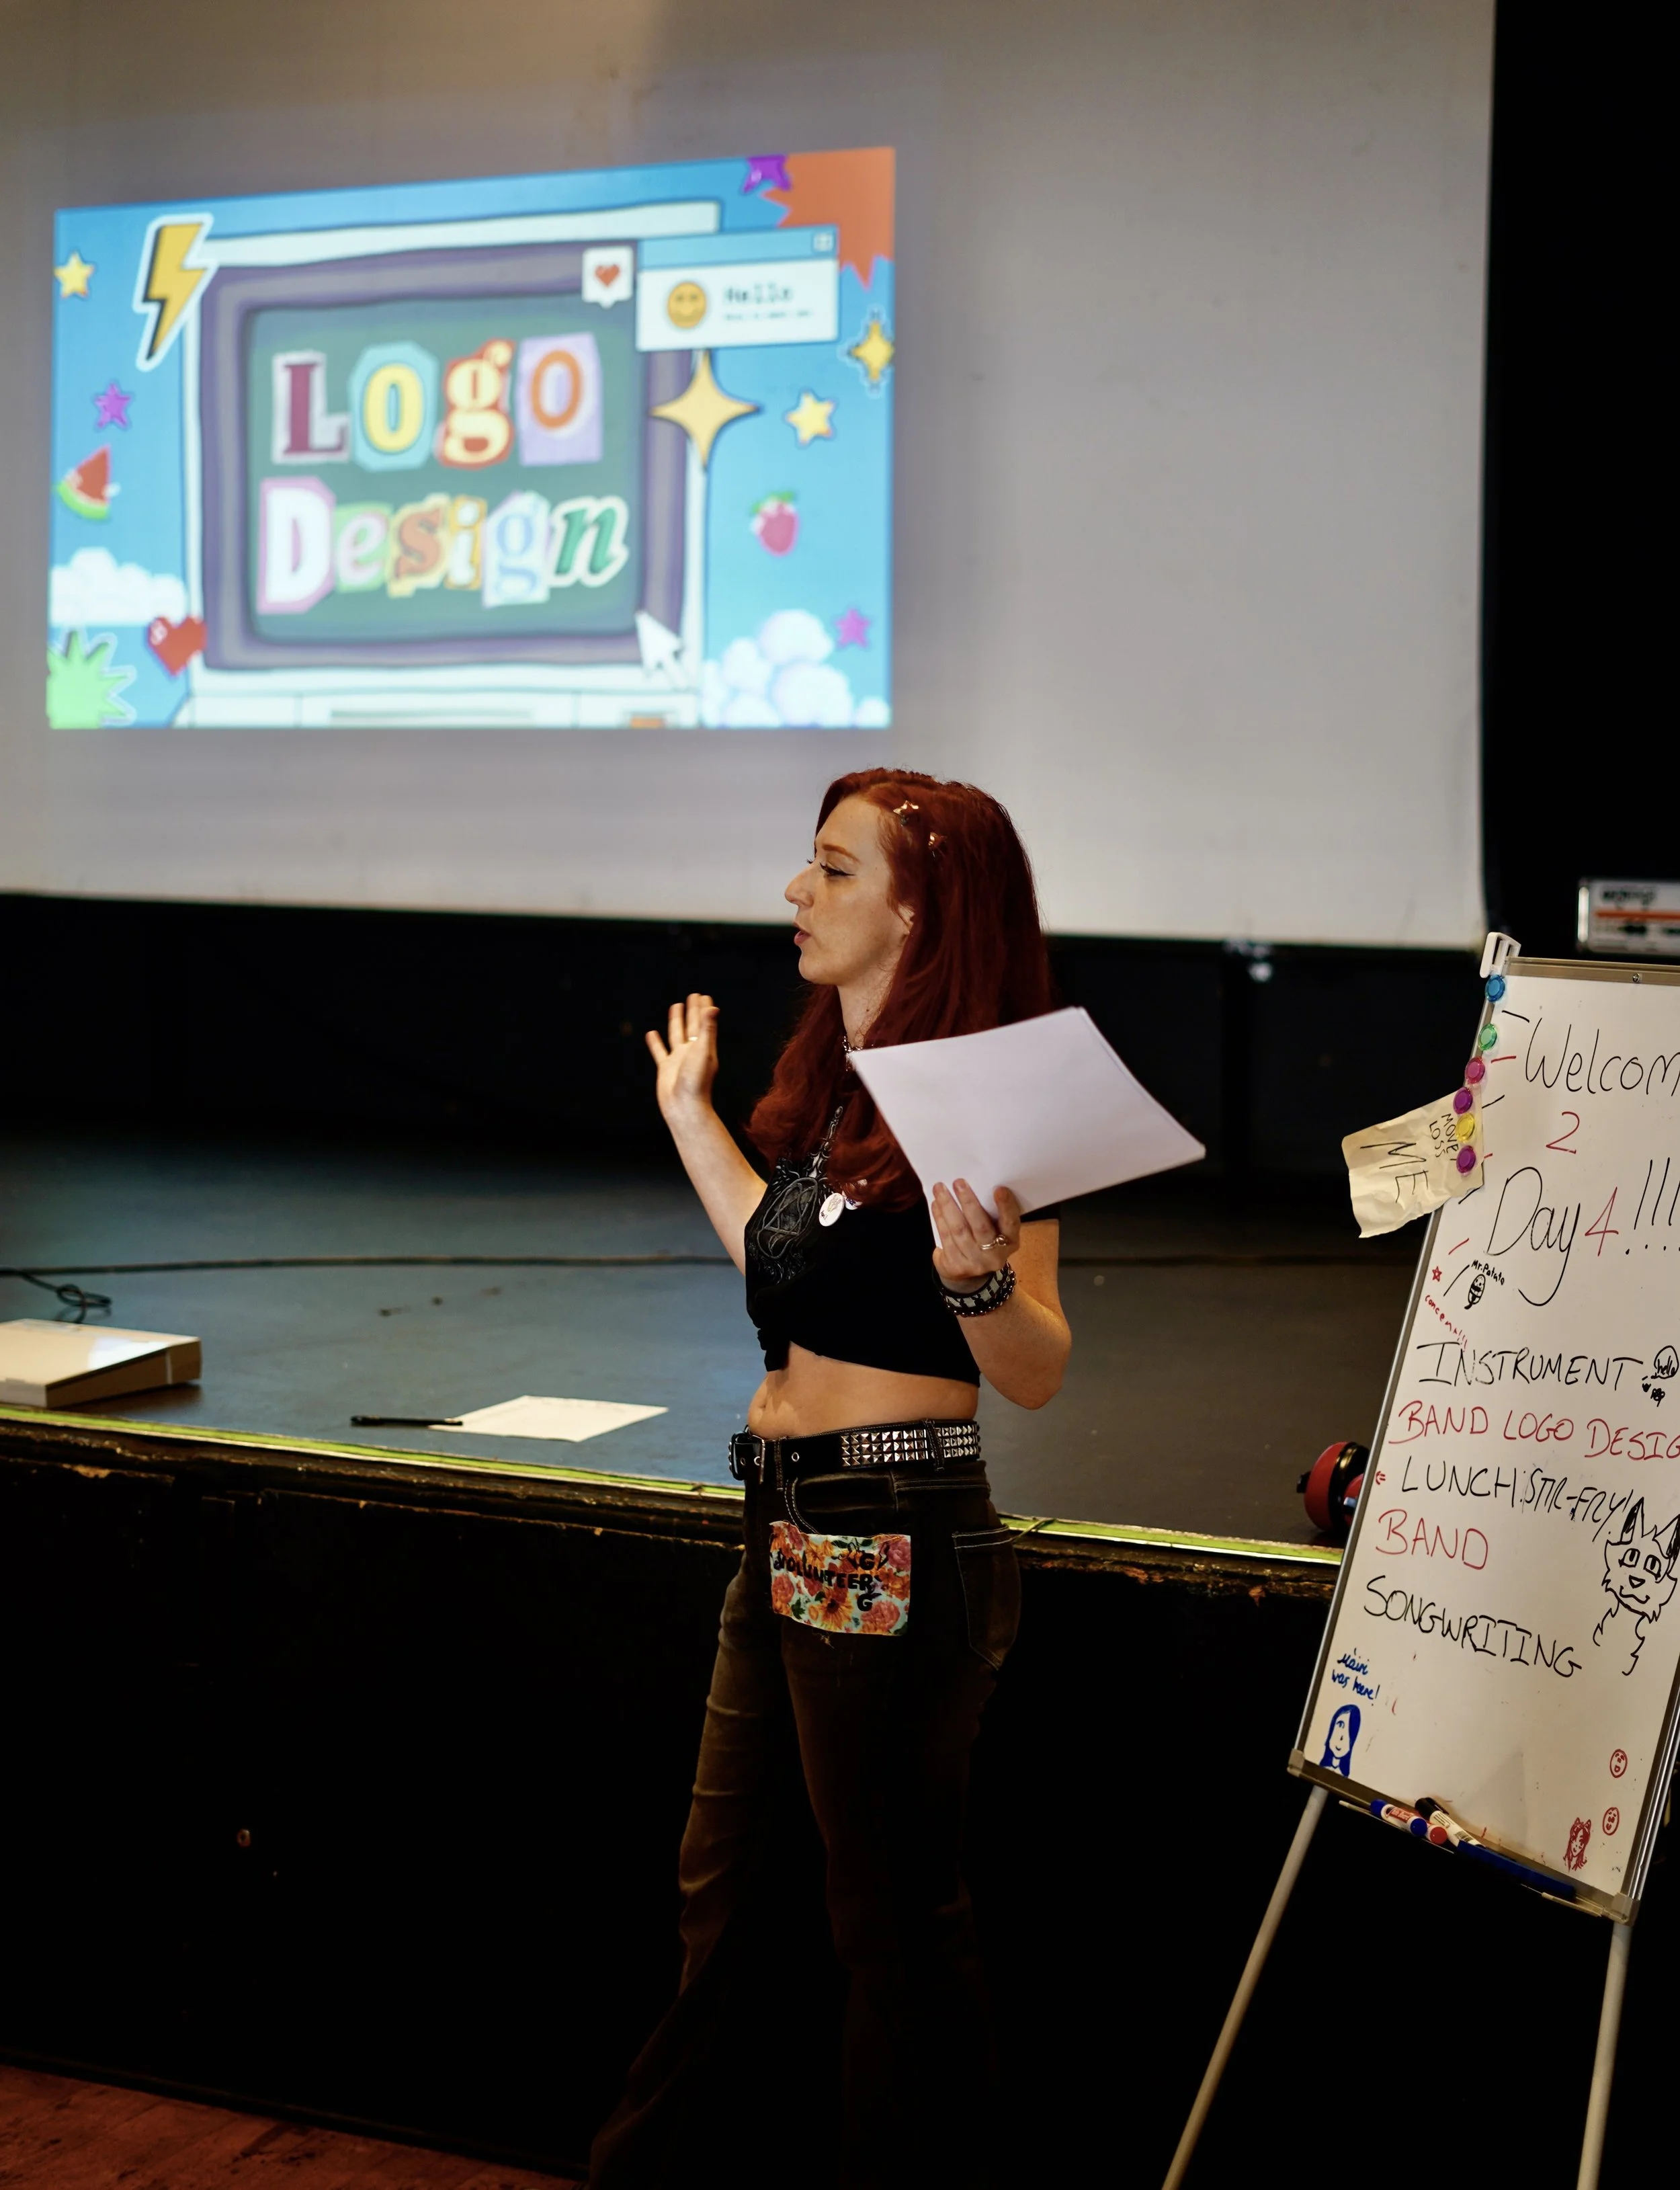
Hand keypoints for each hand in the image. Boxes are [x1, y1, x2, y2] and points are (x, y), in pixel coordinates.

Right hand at [646, 993, 719, 1122]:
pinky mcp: (665, 1068)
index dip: (704, 1009)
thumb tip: (713, 1008)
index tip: (704, 996)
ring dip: (676, 1021)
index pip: (705, 1023)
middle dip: (693, 1011)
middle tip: (693, 995)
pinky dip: (655, 1043)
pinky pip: (660, 1051)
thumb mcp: (703, 1052)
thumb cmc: (697, 1082)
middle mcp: (692, 1052)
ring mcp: (678, 1060)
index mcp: (704, 1048)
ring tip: (675, 1006)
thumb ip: (707, 1029)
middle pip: (692, 1026)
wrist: (684, 1107)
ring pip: (676, 1035)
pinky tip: (651, 1033)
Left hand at [931, 1180, 1020, 1293]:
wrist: (970, 1274)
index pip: (1011, 1223)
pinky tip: (936, 1205)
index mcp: (1010, 1242)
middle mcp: (995, 1255)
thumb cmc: (984, 1240)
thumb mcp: (996, 1230)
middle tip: (958, 1182)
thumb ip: (992, 1213)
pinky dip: (939, 1218)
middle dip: (969, 1202)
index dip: (1006, 1207)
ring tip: (940, 1189)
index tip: (999, 1189)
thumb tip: (975, 1185)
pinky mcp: (956, 1266)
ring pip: (959, 1231)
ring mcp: (975, 1263)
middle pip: (981, 1227)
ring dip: (948, 1207)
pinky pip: (946, 1238)